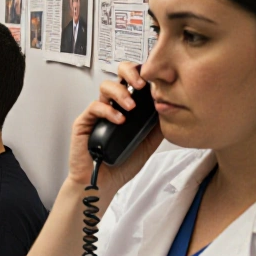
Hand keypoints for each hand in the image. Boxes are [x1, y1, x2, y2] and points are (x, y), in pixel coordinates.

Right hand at [68, 61, 162, 196]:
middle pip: (118, 75)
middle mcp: (112, 105)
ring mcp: (98, 112)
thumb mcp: (148, 144)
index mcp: (128, 107)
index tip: (155, 81)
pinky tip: (119, 120)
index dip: (142, 74)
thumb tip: (171, 109)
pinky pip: (95, 107)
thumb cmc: (121, 164)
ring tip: (130, 108)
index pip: (134, 80)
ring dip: (120, 93)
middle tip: (140, 85)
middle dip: (130, 73)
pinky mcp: (84, 121)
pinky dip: (108, 111)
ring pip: (105, 87)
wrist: (102, 183)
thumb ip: (157, 126)